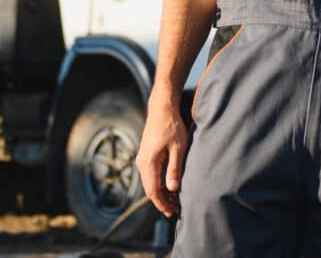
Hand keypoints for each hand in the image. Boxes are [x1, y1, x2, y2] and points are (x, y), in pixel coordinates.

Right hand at [136, 98, 187, 216]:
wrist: (161, 109)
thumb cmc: (172, 126)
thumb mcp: (178, 148)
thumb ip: (174, 169)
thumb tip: (173, 190)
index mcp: (149, 162)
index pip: (153, 191)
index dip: (162, 204)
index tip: (172, 212)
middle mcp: (142, 163)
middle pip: (149, 189)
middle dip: (162, 201)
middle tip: (176, 210)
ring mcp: (142, 159)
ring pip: (149, 183)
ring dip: (161, 193)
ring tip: (175, 201)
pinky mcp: (145, 156)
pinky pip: (150, 175)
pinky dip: (158, 184)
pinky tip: (169, 187)